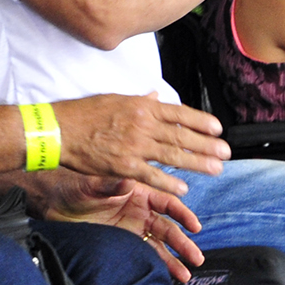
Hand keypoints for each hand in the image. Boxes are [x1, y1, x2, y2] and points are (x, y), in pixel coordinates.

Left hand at [43, 176, 203, 281]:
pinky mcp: (123, 242)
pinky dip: (156, 264)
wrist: (51, 205)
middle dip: (183, 243)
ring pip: (159, 245)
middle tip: (196, 257)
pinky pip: (144, 254)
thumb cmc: (72, 188)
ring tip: (186, 274)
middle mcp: (140, 211)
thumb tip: (128, 183)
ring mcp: (132, 228)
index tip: (194, 226)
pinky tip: (167, 275)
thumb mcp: (90, 185)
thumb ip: (110, 185)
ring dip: (173, 259)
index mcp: (138, 193)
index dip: (183, 214)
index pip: (168, 204)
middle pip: (168, 229)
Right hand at [55, 93, 228, 195]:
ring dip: (197, 163)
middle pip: (182, 135)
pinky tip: (184, 188)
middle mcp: (143, 125)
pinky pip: (151, 175)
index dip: (201, 121)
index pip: (180, 113)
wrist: (58, 129)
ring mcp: (134, 145)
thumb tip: (157, 96)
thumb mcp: (115, 99)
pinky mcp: (123, 165)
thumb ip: (140, 101)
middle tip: (226, 152)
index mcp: (142, 107)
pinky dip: (169, 182)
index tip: (218, 128)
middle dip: (207, 145)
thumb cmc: (84, 113)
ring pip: (173, 155)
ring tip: (216, 169)